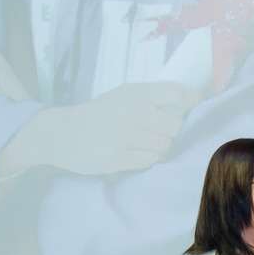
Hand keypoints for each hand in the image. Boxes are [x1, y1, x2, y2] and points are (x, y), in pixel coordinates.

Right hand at [0, 81, 194, 179]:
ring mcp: (126, 136)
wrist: (61, 133)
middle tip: (159, 131)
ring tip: (145, 143)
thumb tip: (192, 100)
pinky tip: (136, 152)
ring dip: (160, 146)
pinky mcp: (118, 158)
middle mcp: (133, 112)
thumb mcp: (124, 96)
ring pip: (165, 145)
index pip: (178, 94)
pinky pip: (150, 160)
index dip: (190, 101)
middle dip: (172, 130)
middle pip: (176, 125)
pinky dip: (148, 158)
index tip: (191, 106)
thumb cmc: (99, 113)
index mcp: (136, 93)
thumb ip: (154, 97)